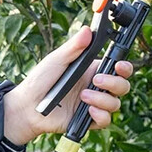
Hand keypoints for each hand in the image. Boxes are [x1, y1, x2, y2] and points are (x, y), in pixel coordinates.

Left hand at [3, 26, 132, 145]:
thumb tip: (88, 30)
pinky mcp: (89, 120)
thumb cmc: (41, 80)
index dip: (125, 67)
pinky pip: (106, 120)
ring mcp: (94, 104)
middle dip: (114, 83)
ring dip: (102, 99)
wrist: (27, 106)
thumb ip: (74, 47)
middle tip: (96, 80)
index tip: (119, 66)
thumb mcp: (57, 59)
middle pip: (123, 86)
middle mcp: (97, 87)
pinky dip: (100, 115)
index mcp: (93, 70)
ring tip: (82, 96)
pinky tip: (88, 110)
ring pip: (115, 103)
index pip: (119, 68)